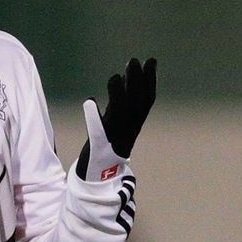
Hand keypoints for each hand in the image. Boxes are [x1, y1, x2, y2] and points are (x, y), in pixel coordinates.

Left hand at [76, 58, 156, 180]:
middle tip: (134, 60)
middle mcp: (127, 131)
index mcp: (133, 125)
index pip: (146, 100)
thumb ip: (120, 104)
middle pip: (136, 104)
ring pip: (120, 115)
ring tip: (116, 76)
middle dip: (137, 82)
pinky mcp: (98, 147)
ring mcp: (114, 139)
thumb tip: (122, 80)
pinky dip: (93, 117)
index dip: (150, 80)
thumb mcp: (117, 125)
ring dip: (118, 96)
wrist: (102, 180)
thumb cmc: (108, 149)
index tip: (151, 61)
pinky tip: (89, 100)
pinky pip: (97, 132)